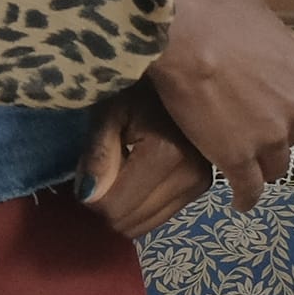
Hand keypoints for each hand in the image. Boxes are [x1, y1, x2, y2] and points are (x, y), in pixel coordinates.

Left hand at [82, 85, 215, 237]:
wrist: (184, 71)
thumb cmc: (137, 87)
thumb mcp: (108, 113)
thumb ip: (98, 156)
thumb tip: (89, 196)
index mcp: (166, 153)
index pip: (115, 207)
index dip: (92, 196)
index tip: (91, 170)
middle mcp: (191, 174)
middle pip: (132, 221)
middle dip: (112, 203)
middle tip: (110, 168)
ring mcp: (202, 182)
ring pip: (147, 224)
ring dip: (130, 205)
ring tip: (129, 168)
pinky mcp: (205, 186)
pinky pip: (162, 216)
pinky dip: (146, 203)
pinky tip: (146, 174)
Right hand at [149, 0, 293, 211]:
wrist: (184, 38)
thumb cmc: (215, 15)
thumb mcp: (257, 9)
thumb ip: (278, 31)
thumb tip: (293, 39)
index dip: (281, 103)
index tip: (265, 106)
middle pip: (293, 134)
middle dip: (278, 136)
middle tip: (255, 137)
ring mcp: (268, 135)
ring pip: (276, 164)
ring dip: (264, 167)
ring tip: (249, 171)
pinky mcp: (239, 157)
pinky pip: (249, 187)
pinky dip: (247, 197)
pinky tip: (241, 203)